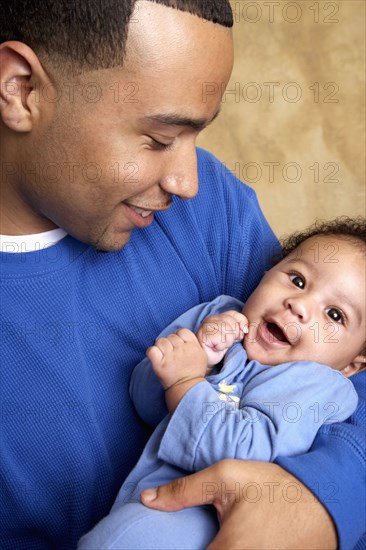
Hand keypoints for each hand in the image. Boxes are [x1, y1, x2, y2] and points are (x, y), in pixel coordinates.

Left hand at [141, 460, 336, 548]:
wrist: (320, 502)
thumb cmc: (274, 488)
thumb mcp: (226, 476)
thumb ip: (184, 490)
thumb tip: (146, 499)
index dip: (169, 548)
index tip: (154, 540)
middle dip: (190, 547)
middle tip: (192, 532)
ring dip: (207, 547)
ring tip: (205, 534)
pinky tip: (223, 539)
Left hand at [147, 328, 207, 390]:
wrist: (188, 389)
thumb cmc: (194, 372)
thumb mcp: (201, 355)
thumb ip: (193, 344)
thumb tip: (183, 336)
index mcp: (193, 346)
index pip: (182, 331)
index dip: (178, 335)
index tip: (177, 344)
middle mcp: (182, 350)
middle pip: (170, 336)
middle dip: (169, 343)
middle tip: (171, 353)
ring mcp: (170, 357)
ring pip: (160, 341)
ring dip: (161, 347)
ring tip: (164, 356)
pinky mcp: (160, 365)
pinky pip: (151, 350)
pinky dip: (152, 352)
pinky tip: (156, 358)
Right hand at [196, 311, 247, 366]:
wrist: (207, 360)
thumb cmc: (218, 348)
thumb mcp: (231, 336)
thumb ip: (237, 329)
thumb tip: (245, 329)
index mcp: (219, 317)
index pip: (234, 314)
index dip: (242, 322)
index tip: (242, 333)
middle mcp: (212, 319)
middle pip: (232, 322)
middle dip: (234, 335)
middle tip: (227, 342)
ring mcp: (206, 326)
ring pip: (227, 331)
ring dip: (227, 342)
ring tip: (220, 345)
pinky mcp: (204, 334)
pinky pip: (221, 339)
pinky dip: (221, 346)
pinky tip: (215, 348)